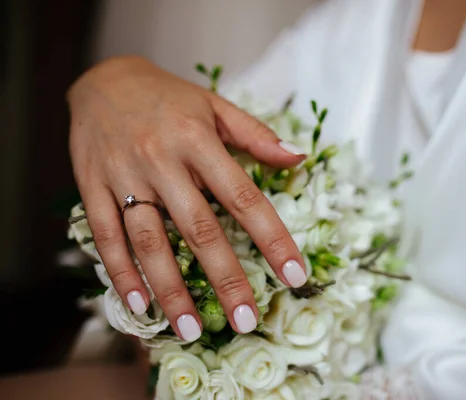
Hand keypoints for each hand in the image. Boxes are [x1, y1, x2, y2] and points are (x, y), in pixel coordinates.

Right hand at [68, 56, 307, 340]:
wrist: (102, 79)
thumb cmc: (169, 98)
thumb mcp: (215, 106)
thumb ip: (256, 134)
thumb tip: (299, 157)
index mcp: (198, 141)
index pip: (244, 197)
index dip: (272, 238)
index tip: (294, 275)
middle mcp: (162, 161)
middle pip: (198, 228)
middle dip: (225, 278)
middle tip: (246, 320)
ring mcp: (123, 176)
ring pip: (149, 240)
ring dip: (170, 288)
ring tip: (191, 331)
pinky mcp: (92, 187)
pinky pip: (105, 235)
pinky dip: (121, 272)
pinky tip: (140, 304)